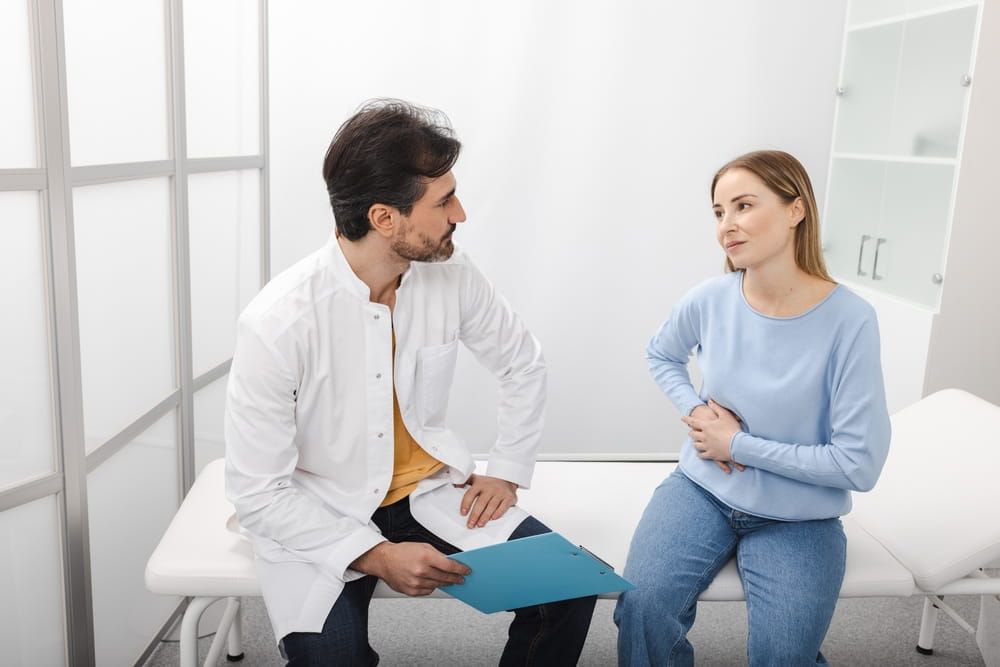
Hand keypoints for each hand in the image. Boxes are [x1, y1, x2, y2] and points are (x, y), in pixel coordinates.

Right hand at [351, 541, 469, 595]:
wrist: (384, 560)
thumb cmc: (402, 552)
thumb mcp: (423, 547)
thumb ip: (438, 555)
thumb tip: (450, 563)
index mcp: (425, 557)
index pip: (449, 566)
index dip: (460, 569)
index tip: (466, 571)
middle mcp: (421, 571)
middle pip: (445, 577)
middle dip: (455, 578)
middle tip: (461, 578)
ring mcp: (416, 582)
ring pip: (437, 585)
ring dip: (444, 583)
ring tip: (448, 580)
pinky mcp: (411, 591)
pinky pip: (428, 591)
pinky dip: (432, 587)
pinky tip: (431, 582)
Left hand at [456, 473, 517, 527]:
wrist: (507, 478)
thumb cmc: (489, 482)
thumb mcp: (477, 479)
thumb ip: (466, 480)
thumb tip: (455, 485)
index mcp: (480, 484)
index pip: (471, 494)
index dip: (466, 504)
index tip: (463, 513)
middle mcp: (490, 488)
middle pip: (481, 503)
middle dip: (475, 515)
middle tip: (470, 525)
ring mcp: (500, 492)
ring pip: (491, 506)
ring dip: (485, 517)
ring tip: (480, 525)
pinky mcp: (509, 497)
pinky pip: (503, 507)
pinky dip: (498, 513)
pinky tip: (493, 519)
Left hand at [682, 400, 745, 472]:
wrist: (738, 445)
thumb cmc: (733, 429)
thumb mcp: (725, 415)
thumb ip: (717, 407)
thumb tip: (710, 401)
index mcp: (706, 426)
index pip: (693, 422)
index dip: (687, 419)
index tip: (682, 418)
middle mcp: (704, 436)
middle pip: (693, 434)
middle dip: (691, 433)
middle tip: (691, 432)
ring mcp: (707, 446)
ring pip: (696, 445)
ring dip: (695, 443)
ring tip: (696, 442)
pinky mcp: (711, 455)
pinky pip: (702, 455)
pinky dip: (700, 454)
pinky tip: (700, 453)